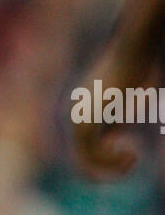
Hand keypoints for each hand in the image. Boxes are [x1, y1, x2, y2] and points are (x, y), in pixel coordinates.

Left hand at [73, 55, 138, 178]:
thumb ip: (117, 120)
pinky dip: (111, 161)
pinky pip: (92, 154)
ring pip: (86, 159)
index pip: (87, 145)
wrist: (133, 49)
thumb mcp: (128, 99)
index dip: (109, 157)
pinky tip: (131, 153)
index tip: (132, 152)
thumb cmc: (138, 67)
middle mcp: (75, 113)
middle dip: (109, 165)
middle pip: (84, 155)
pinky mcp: (85, 121)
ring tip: (132, 158)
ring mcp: (78, 118)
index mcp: (83, 107)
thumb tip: (112, 137)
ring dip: (112, 165)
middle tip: (133, 160)